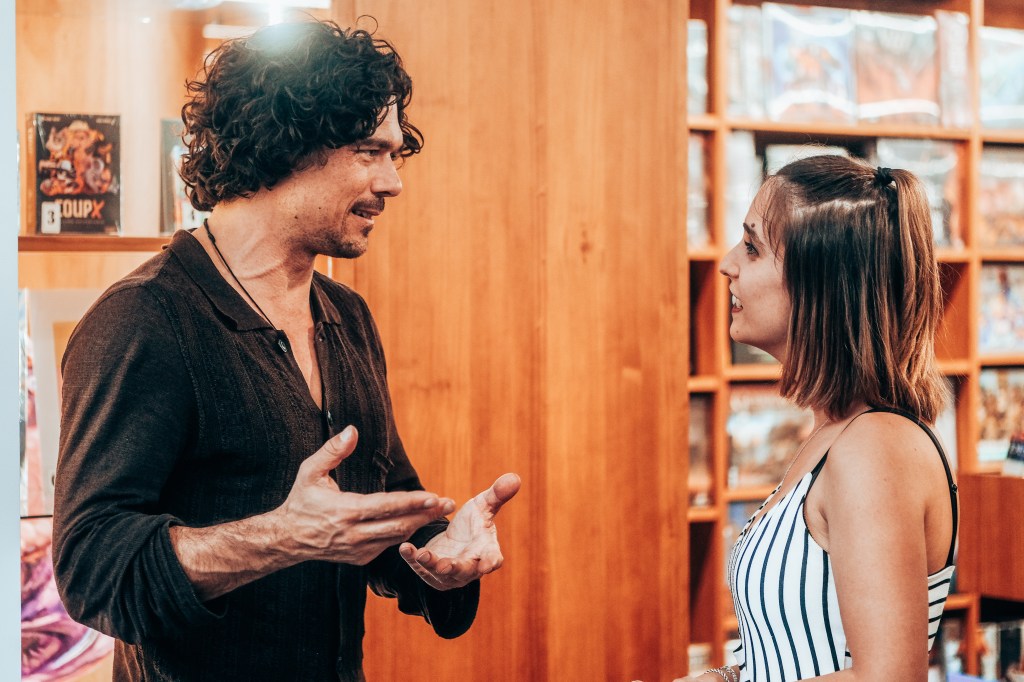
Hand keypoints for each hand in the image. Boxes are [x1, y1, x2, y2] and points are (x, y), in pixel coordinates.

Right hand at [275, 426, 455, 564]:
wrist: (287, 538)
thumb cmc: (301, 500)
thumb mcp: (310, 472)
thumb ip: (332, 451)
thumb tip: (352, 430)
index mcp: (344, 511)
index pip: (385, 507)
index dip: (411, 502)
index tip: (433, 496)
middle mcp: (354, 533)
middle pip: (398, 526)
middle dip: (425, 514)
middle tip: (448, 503)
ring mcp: (358, 549)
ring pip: (396, 538)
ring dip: (419, 524)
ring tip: (440, 510)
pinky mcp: (360, 558)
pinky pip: (388, 545)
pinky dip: (404, 534)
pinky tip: (418, 521)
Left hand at [399, 472, 521, 589]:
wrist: (452, 541)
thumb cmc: (473, 524)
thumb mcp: (483, 507)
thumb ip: (497, 494)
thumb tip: (515, 477)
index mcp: (486, 551)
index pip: (492, 559)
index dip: (491, 562)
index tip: (488, 564)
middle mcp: (469, 566)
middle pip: (464, 570)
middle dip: (455, 568)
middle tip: (445, 566)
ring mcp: (448, 573)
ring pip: (440, 573)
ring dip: (431, 564)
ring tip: (421, 553)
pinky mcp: (429, 572)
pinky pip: (420, 567)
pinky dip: (412, 558)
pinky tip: (405, 547)